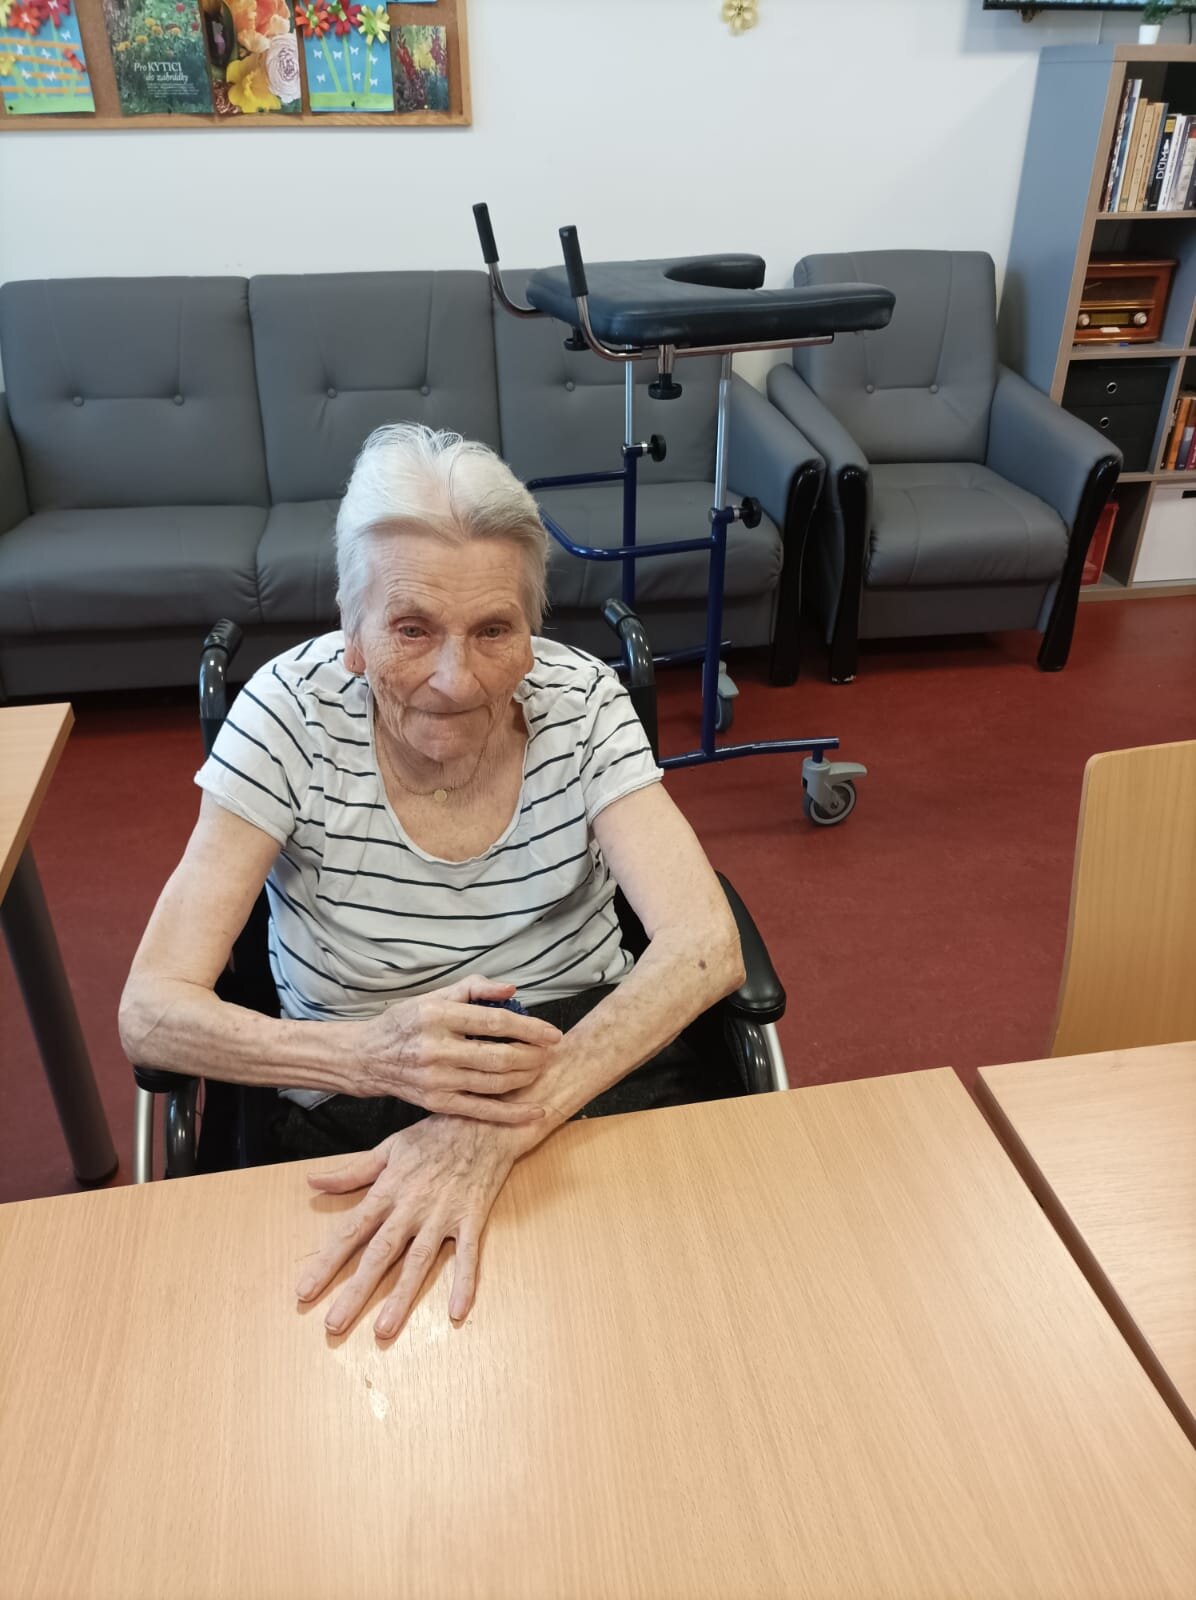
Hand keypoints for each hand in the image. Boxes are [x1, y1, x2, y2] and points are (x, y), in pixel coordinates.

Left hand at [295, 1115, 521, 1337]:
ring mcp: (443, 1214)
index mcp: (389, 1190)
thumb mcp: (389, 1148)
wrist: (484, 1120)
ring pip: (419, 1260)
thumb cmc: (434, 1134)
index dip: (328, 1262)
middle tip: (334, 1324)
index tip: (305, 1292)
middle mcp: (412, 1206)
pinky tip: (456, 1312)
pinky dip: (464, 1282)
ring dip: (402, 1296)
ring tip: (383, 1329)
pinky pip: (468, 1254)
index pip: (351, 1231)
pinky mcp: (472, 1217)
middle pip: (380, 1253)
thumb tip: (313, 1182)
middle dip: (356, 1290)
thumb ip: (352, 1171)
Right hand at [355, 975, 561, 1124]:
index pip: (494, 1022)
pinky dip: (511, 1114)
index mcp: (438, 1015)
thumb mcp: (433, 996)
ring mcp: (436, 1080)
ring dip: (526, 1077)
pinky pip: (481, 1110)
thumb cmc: (406, 1023)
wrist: (367, 1057)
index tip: (553, 1033)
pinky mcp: (436, 1103)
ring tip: (539, 1069)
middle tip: (548, 1053)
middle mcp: (436, 1049)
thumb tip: (511, 990)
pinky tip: (534, 1112)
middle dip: (532, 1056)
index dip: (530, 1028)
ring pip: (494, 1083)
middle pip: (499, 1056)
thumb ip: (473, 988)